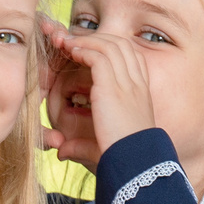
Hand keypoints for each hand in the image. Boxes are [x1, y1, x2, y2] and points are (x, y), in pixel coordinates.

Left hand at [41, 16, 153, 163]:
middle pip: (120, 44)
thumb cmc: (122, 160)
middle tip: (73, 42)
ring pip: (109, 45)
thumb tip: (61, 151)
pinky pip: (99, 56)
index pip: (130, 56)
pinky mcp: (113, 88)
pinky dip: (84, 50)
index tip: (86, 51)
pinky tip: (71, 53)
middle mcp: (137, 84)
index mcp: (141, 94)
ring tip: (67, 44)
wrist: (136, 166)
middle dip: (96, 38)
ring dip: (86, 41)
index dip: (108, 48)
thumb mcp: (102, 147)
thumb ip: (81, 146)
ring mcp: (127, 84)